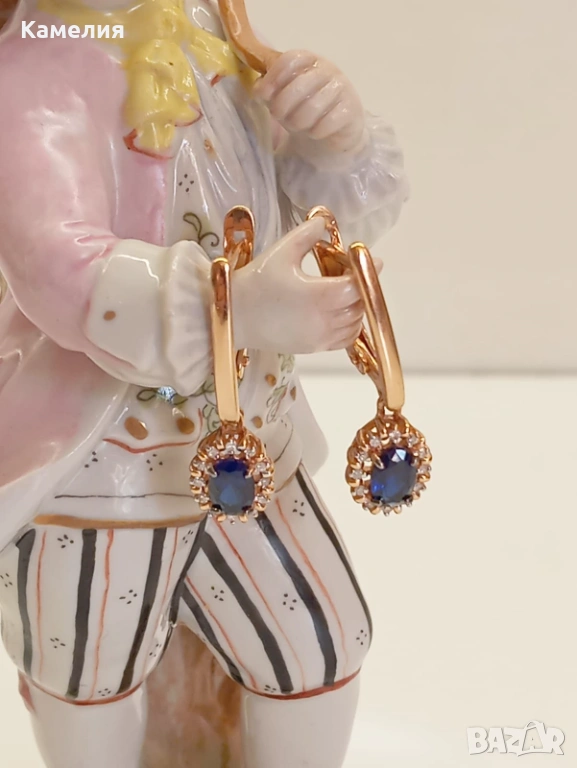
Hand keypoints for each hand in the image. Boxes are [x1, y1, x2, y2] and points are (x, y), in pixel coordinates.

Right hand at [232, 218, 365, 354]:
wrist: (233, 316)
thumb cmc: (254, 284)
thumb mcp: (281, 252)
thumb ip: (307, 234)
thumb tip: (324, 222)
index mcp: (317, 296)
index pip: (357, 287)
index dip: (368, 272)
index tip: (373, 260)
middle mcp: (322, 320)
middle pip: (359, 305)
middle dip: (362, 287)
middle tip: (354, 272)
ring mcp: (319, 337)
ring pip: (355, 324)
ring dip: (358, 307)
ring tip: (348, 292)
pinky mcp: (312, 347)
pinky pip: (344, 340)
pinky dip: (350, 326)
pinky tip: (342, 312)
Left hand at [254, 50, 366, 155]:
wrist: (332, 131)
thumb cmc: (303, 108)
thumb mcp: (281, 97)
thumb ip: (268, 89)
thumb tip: (258, 89)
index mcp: (308, 60)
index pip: (289, 60)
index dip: (273, 78)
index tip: (263, 95)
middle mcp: (327, 69)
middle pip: (299, 84)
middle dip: (283, 106)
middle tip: (279, 117)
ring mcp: (342, 88)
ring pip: (312, 107)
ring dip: (299, 122)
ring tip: (299, 126)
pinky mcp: (351, 109)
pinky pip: (327, 123)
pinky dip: (316, 132)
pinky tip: (316, 132)